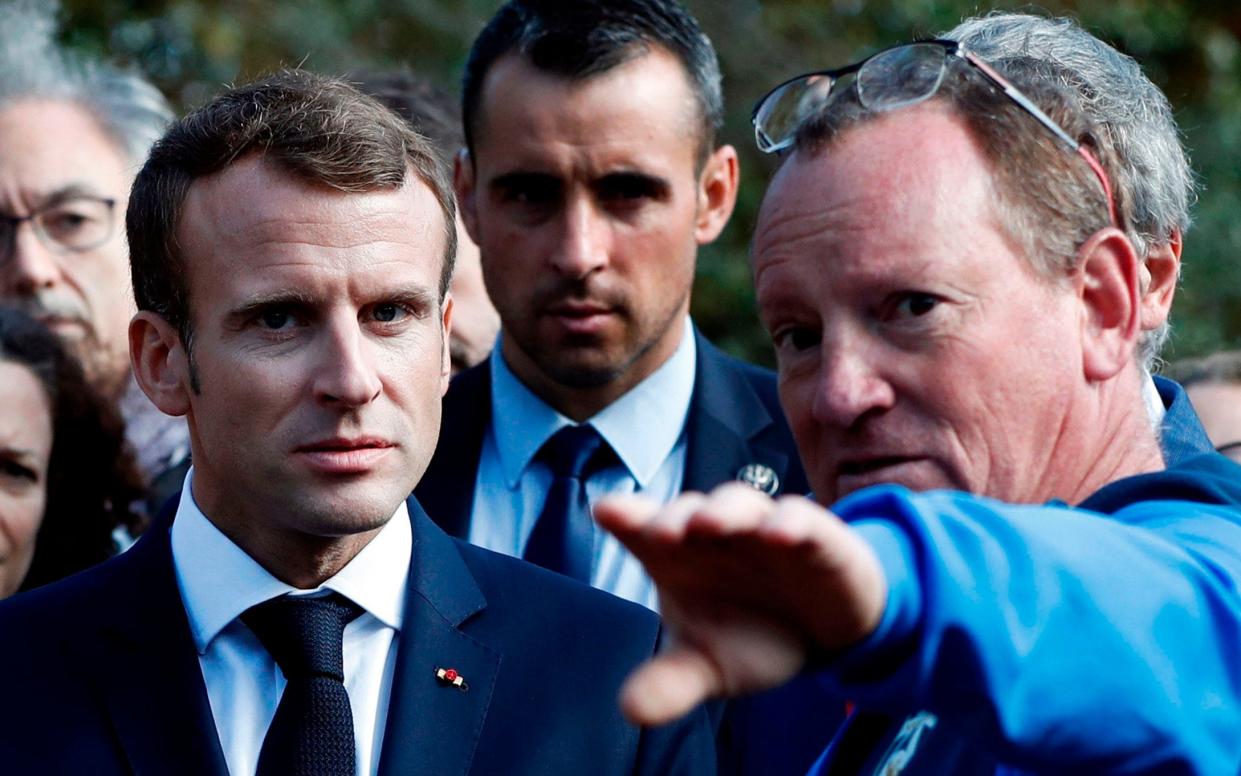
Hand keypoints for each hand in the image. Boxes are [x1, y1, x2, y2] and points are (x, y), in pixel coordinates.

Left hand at [594, 483, 886, 725]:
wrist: (823, 631)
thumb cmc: (750, 633)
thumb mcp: (708, 665)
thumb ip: (670, 682)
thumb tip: (631, 711)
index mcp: (678, 556)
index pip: (642, 528)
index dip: (625, 516)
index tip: (607, 512)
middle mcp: (715, 532)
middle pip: (687, 511)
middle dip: (673, 517)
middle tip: (661, 534)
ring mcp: (762, 528)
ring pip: (738, 503)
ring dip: (723, 510)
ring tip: (710, 524)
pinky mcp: (814, 534)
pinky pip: (801, 518)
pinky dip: (789, 521)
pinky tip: (778, 533)